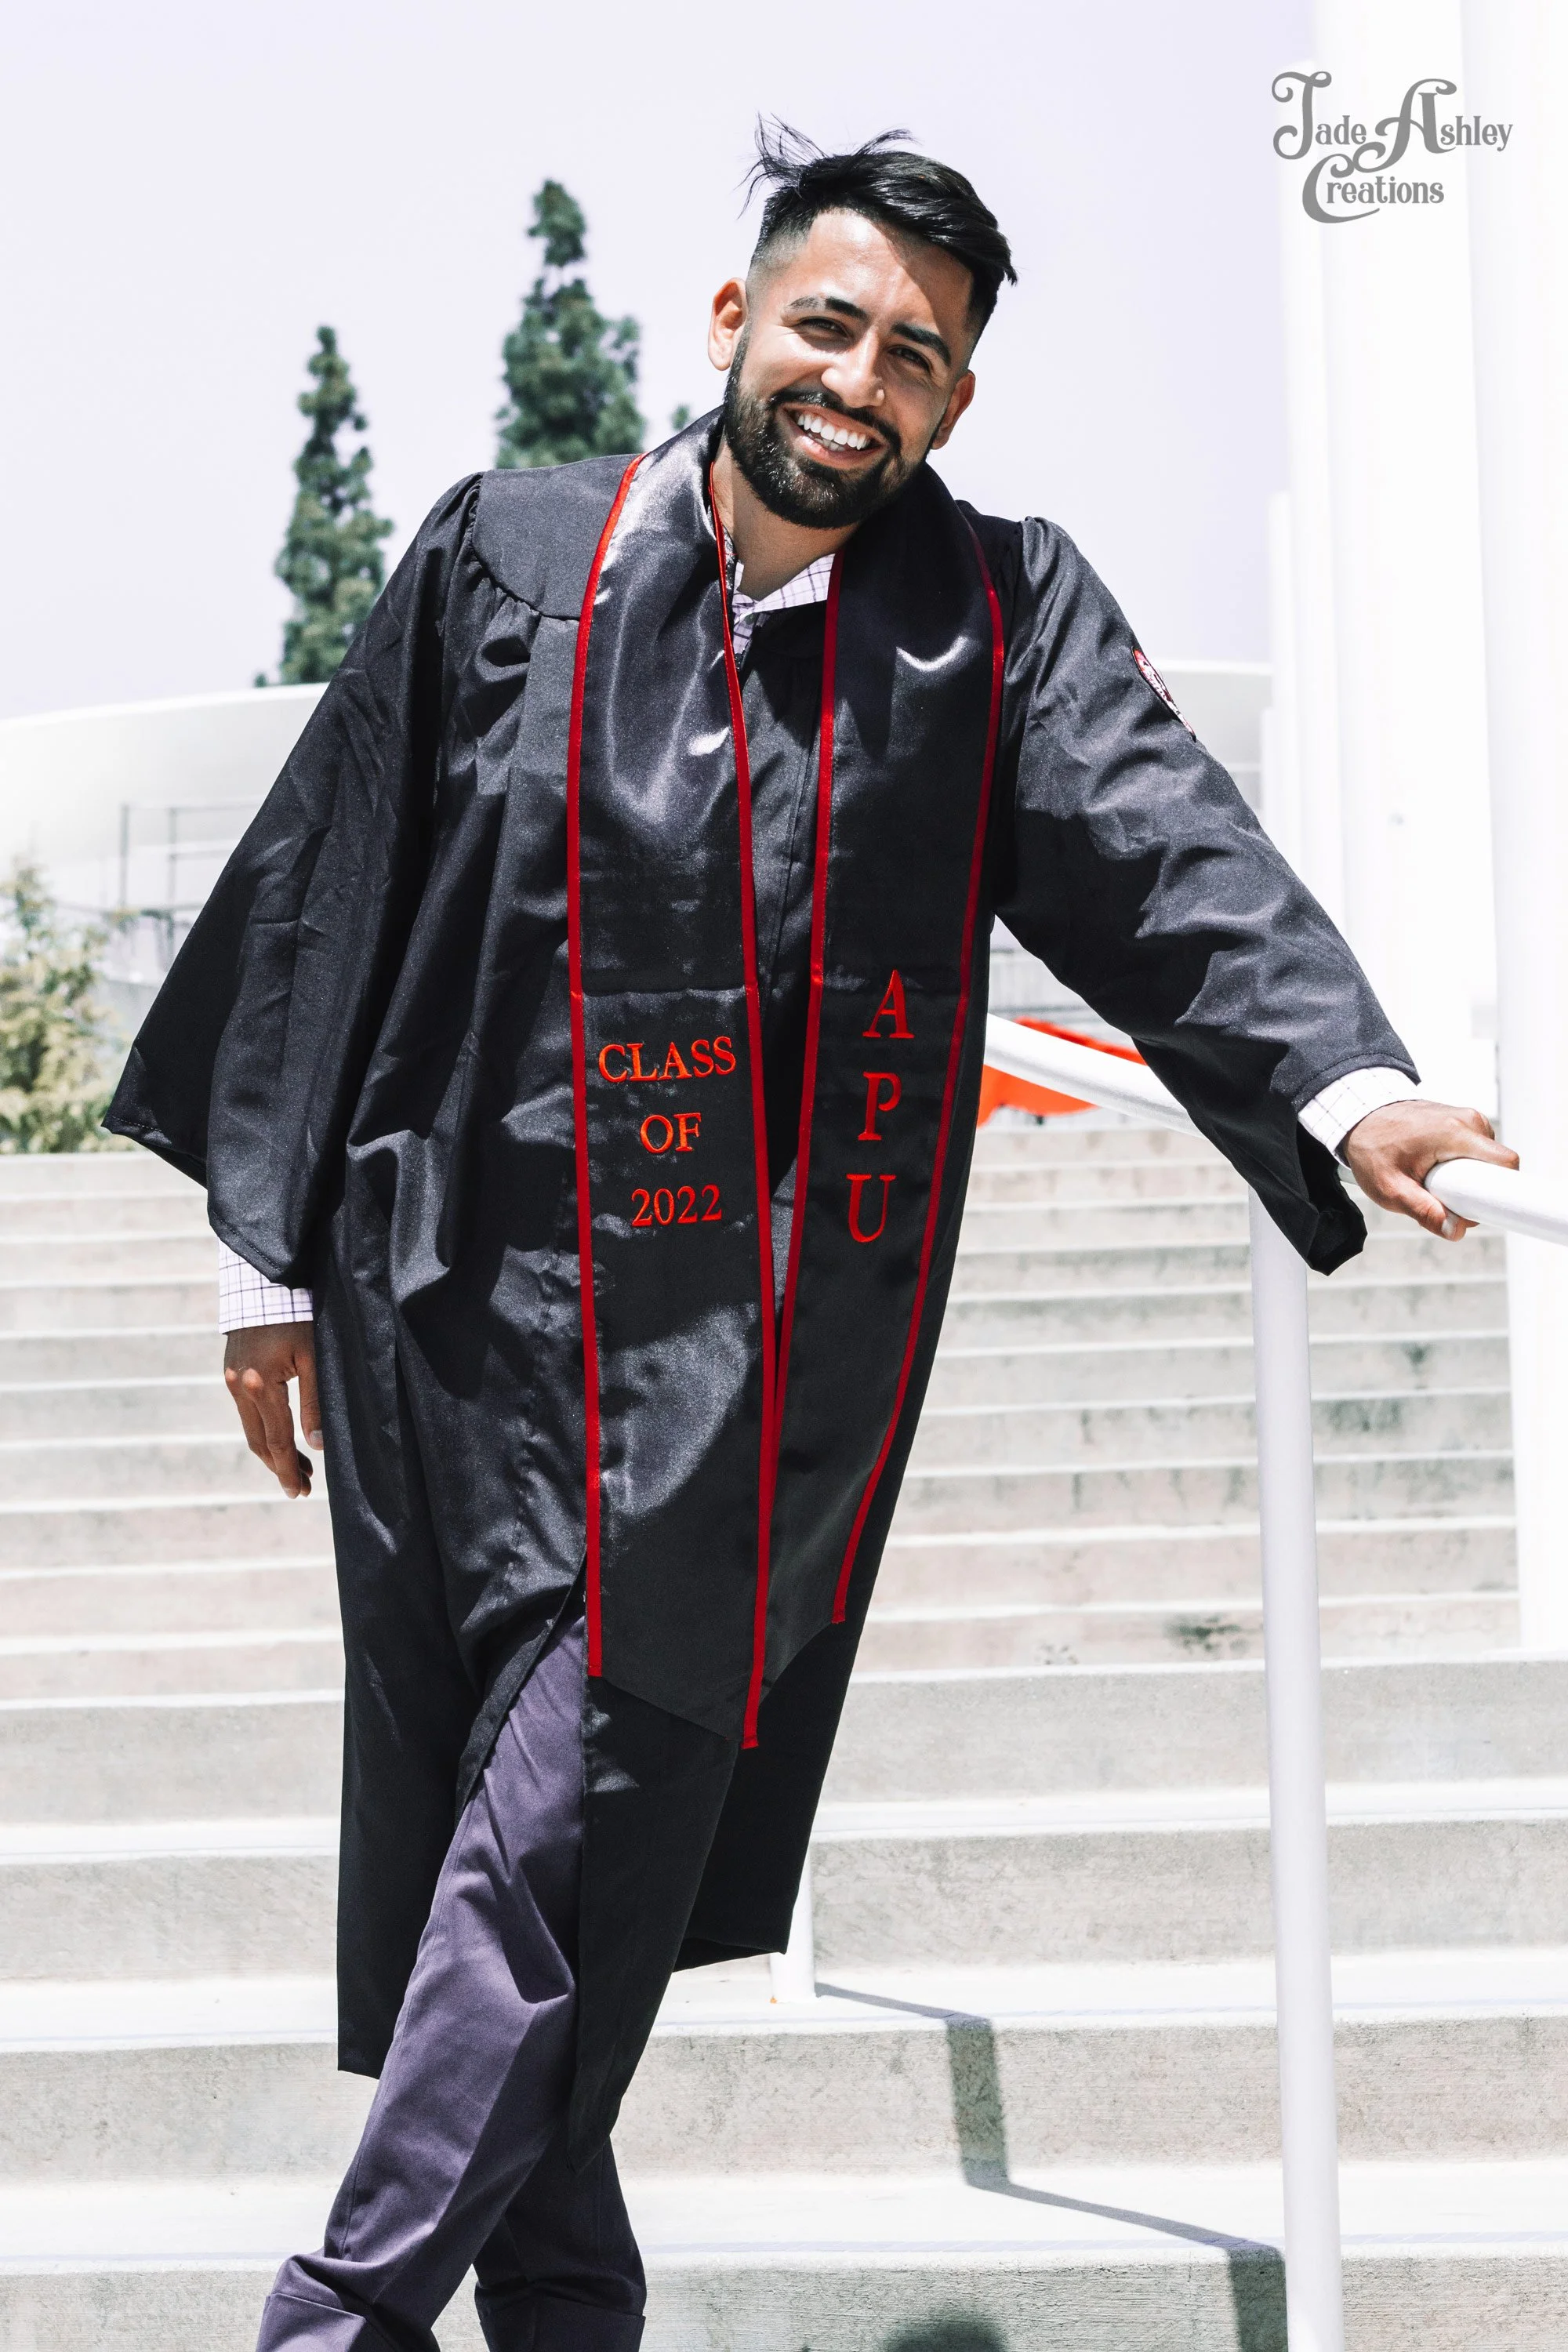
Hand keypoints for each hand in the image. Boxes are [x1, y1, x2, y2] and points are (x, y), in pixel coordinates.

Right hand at [223, 1322, 320, 1496]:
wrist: (266, 1282)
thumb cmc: (299, 1316)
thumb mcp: (315, 1358)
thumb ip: (315, 1404)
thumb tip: (317, 1446)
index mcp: (259, 1383)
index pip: (276, 1440)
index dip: (288, 1469)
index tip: (298, 1492)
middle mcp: (239, 1385)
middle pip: (258, 1441)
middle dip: (280, 1467)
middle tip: (301, 1488)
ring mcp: (231, 1379)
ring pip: (250, 1428)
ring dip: (272, 1450)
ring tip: (299, 1467)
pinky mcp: (231, 1372)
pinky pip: (247, 1410)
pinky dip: (264, 1428)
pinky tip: (282, 1436)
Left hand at [1342, 1100, 1517, 1241]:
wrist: (1359, 1119)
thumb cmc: (1372, 1149)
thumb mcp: (1390, 1188)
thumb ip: (1424, 1211)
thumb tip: (1456, 1231)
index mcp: (1455, 1133)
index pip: (1505, 1163)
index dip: (1503, 1191)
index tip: (1483, 1208)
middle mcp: (1467, 1120)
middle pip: (1496, 1166)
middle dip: (1478, 1189)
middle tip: (1443, 1197)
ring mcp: (1466, 1118)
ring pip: (1486, 1160)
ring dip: (1468, 1178)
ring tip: (1434, 1181)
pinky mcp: (1462, 1121)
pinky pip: (1476, 1151)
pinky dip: (1462, 1165)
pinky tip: (1437, 1170)